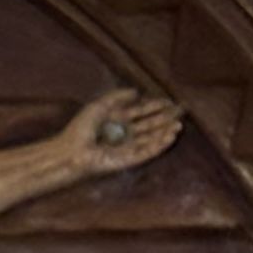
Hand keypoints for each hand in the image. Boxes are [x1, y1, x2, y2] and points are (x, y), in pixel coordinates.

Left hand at [60, 88, 183, 175]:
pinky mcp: (126, 160)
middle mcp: (124, 134)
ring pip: (150, 139)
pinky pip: (146, 153)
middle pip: (149, 125)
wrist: (70, 151)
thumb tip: (137, 91)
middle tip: (182, 111)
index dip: (156, 106)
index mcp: (118, 120)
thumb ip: (118, 96)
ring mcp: (126, 148)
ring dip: (165, 133)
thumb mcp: (99, 106)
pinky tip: (169, 138)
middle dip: (166, 118)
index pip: (142, 112)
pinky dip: (158, 146)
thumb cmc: (80, 129)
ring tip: (179, 125)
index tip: (171, 101)